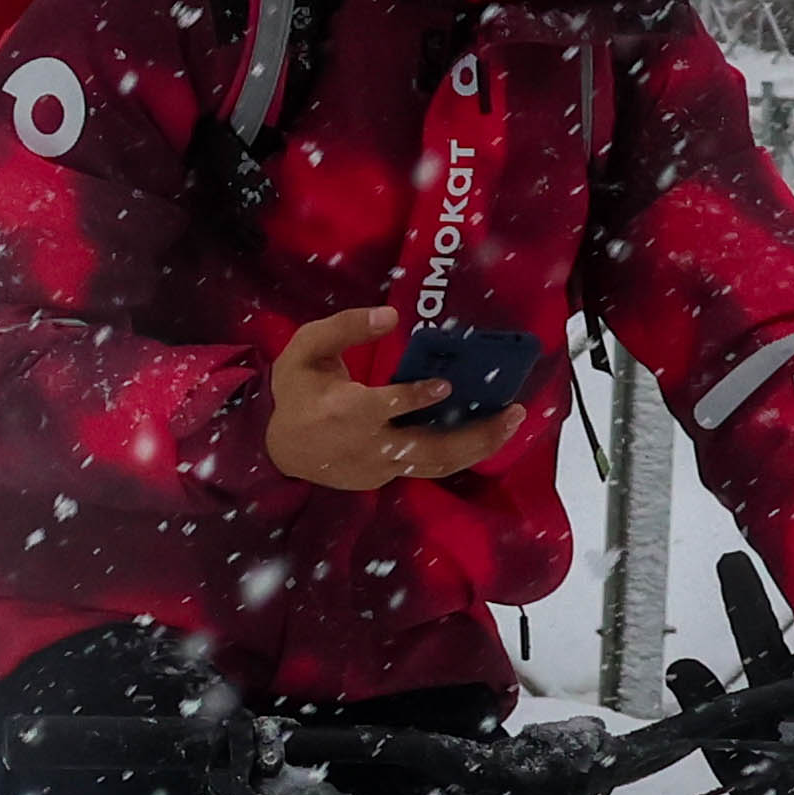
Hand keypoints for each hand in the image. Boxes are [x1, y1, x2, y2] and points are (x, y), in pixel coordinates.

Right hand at [264, 305, 532, 493]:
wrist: (281, 450)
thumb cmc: (298, 392)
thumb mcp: (305, 349)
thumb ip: (343, 328)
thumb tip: (389, 316)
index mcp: (344, 410)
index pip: (386, 407)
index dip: (416, 398)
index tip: (445, 384)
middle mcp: (367, 445)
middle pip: (428, 448)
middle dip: (475, 434)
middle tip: (513, 412)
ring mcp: (378, 467)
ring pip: (435, 464)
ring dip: (478, 446)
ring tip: (511, 423)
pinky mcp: (384, 478)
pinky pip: (427, 467)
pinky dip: (459, 453)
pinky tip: (484, 433)